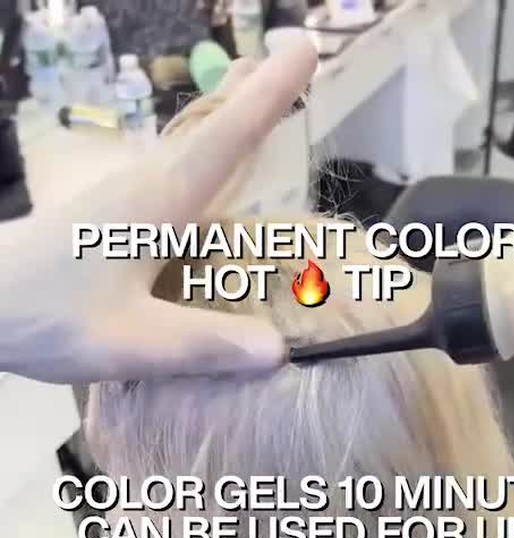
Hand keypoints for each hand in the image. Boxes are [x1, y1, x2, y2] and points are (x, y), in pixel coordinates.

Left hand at [0, 38, 316, 383]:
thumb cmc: (48, 315)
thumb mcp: (128, 341)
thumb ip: (200, 343)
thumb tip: (276, 350)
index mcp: (157, 204)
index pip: (225, 140)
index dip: (268, 97)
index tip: (304, 49)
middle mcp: (143, 188)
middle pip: (208, 133)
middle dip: (249, 95)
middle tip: (288, 56)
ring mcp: (122, 200)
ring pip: (186, 152)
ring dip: (224, 125)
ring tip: (252, 99)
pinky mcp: (107, 218)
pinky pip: (171, 179)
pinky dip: (200, 164)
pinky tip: (203, 186)